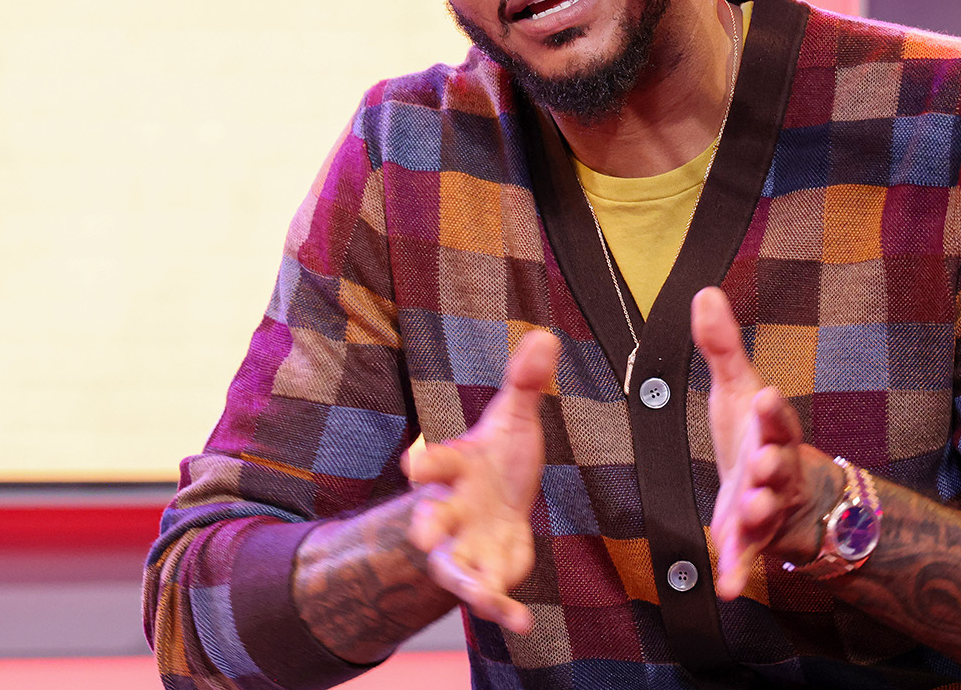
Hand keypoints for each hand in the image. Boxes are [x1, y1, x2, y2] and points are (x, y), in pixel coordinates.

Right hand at [401, 329, 559, 633]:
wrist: (496, 502)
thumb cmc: (496, 458)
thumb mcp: (513, 418)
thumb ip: (525, 383)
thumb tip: (547, 337)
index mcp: (455, 468)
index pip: (436, 463)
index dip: (425, 462)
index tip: (414, 462)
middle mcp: (451, 511)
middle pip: (430, 522)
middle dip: (426, 528)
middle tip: (421, 536)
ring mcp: (466, 545)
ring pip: (456, 569)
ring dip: (469, 582)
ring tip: (486, 597)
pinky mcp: (489, 571)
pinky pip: (491, 594)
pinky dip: (503, 610)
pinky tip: (521, 622)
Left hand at [691, 287, 835, 600]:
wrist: (789, 497)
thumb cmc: (757, 437)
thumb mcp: (737, 390)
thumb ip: (722, 347)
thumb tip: (703, 291)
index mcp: (772, 431)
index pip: (777, 417)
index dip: (771, 410)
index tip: (763, 396)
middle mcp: (775, 470)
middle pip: (776, 465)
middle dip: (770, 463)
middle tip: (762, 460)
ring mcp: (766, 508)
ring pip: (764, 511)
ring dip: (758, 512)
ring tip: (750, 511)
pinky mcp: (752, 540)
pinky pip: (745, 558)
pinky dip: (735, 572)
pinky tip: (723, 588)